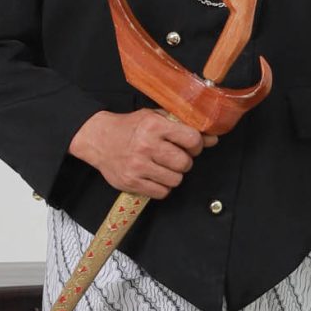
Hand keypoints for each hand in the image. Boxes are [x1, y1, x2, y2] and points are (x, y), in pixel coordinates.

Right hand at [69, 107, 211, 198]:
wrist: (98, 139)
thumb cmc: (130, 127)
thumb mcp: (154, 117)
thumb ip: (182, 126)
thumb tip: (212, 139)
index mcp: (154, 126)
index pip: (192, 139)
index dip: (196, 145)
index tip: (191, 146)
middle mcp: (146, 145)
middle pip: (185, 163)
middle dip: (185, 161)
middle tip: (175, 157)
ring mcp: (138, 166)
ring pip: (175, 180)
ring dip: (173, 175)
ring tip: (163, 167)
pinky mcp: (132, 182)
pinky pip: (162, 192)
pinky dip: (162, 187)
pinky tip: (154, 176)